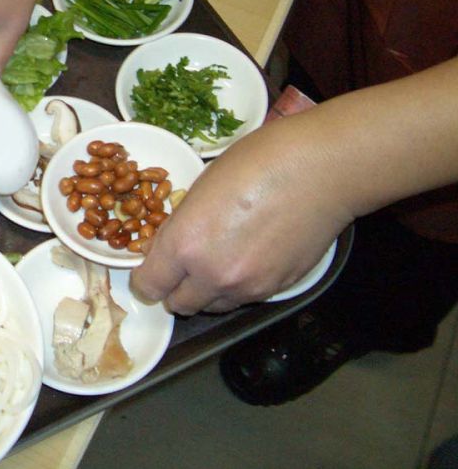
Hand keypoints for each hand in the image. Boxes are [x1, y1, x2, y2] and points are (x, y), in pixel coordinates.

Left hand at [130, 116, 352, 314]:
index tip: (151, 267)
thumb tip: (168, 247)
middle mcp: (213, 274)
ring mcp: (248, 286)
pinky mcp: (277, 289)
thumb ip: (181, 225)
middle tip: (183, 266)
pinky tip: (248, 257)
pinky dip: (238, 287)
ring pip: (213, 306)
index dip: (146, 277)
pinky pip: (245, 299)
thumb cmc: (258, 161)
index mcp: (185, 243)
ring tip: (218, 259)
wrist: (321, 170)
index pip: (149, 286)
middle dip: (175, 288)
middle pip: (179, 305)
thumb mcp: (201, 186)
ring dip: (207, 291)